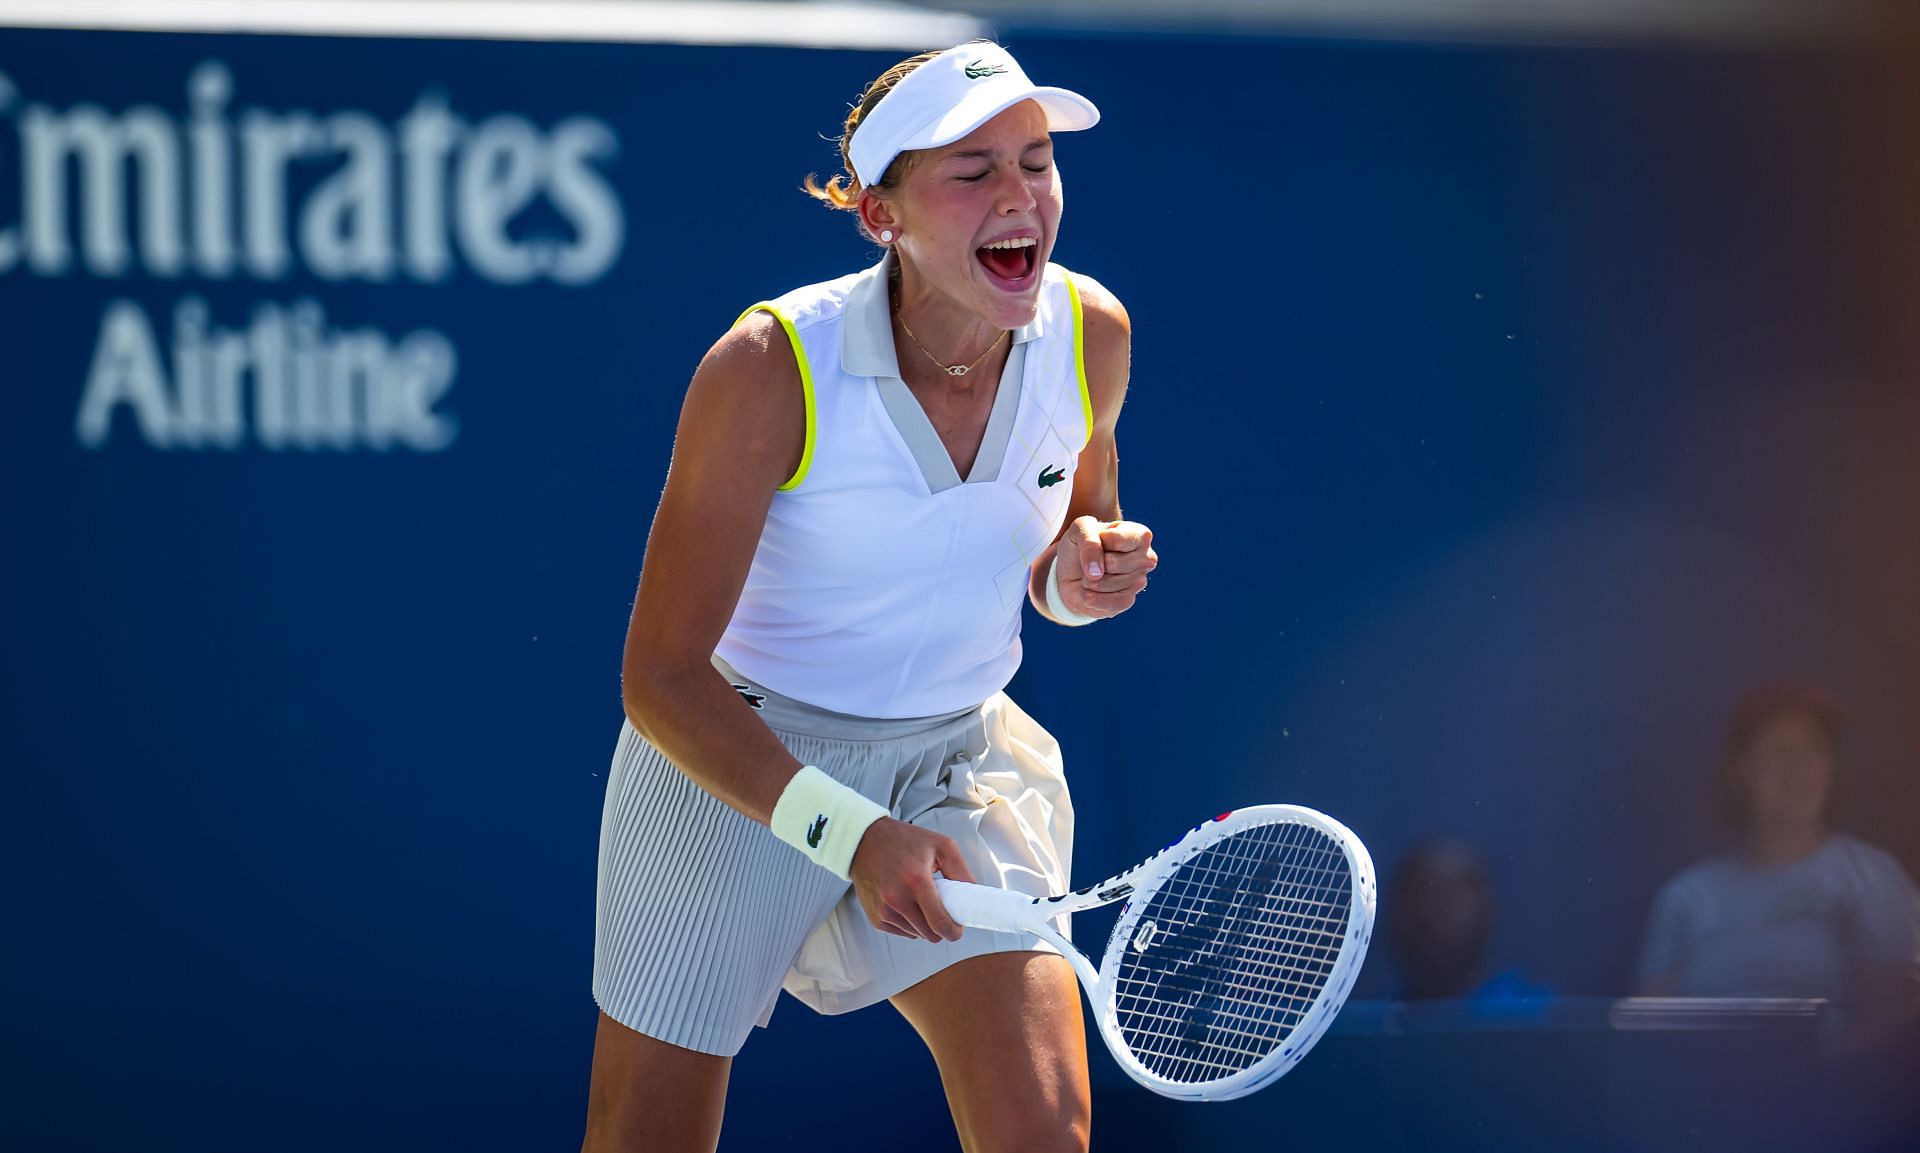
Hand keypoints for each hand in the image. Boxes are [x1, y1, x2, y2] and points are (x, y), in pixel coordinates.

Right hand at [847, 817, 976, 941]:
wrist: (865, 840)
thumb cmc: (905, 840)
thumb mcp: (941, 845)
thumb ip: (961, 872)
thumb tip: (973, 896)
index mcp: (916, 881)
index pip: (940, 923)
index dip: (954, 932)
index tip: (958, 928)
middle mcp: (896, 899)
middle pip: (930, 934)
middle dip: (940, 926)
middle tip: (941, 907)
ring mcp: (883, 910)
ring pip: (916, 935)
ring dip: (923, 923)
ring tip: (919, 898)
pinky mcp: (875, 917)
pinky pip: (901, 931)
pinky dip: (908, 922)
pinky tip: (905, 902)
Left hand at [1054, 516, 1156, 619]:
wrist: (1070, 573)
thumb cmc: (1080, 545)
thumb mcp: (1079, 529)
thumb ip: (1089, 541)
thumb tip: (1097, 573)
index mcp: (1139, 534)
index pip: (1116, 540)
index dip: (1095, 542)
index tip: (1092, 540)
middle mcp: (1146, 557)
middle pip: (1112, 564)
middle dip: (1091, 564)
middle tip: (1090, 562)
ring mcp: (1140, 581)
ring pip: (1109, 584)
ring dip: (1089, 582)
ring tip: (1089, 576)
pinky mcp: (1129, 600)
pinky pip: (1110, 603)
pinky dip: (1092, 599)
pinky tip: (1089, 593)